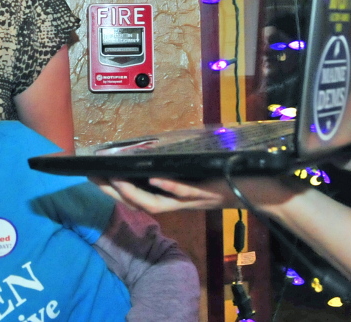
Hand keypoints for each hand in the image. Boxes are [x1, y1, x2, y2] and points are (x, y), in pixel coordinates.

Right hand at [93, 176, 296, 214]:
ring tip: (115, 178)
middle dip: (112, 191)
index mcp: (170, 196)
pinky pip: (183, 192)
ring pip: (154, 203)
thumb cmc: (226, 176)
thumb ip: (173, 164)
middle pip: (137, 202)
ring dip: (132, 192)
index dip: (111, 188)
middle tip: (93, 177)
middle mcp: (176, 202)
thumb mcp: (194, 170)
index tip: (91, 174)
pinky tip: (155, 178)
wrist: (258, 190)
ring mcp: (189, 200)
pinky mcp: (205, 194)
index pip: (134, 195)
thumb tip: (148, 146)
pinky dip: (168, 187)